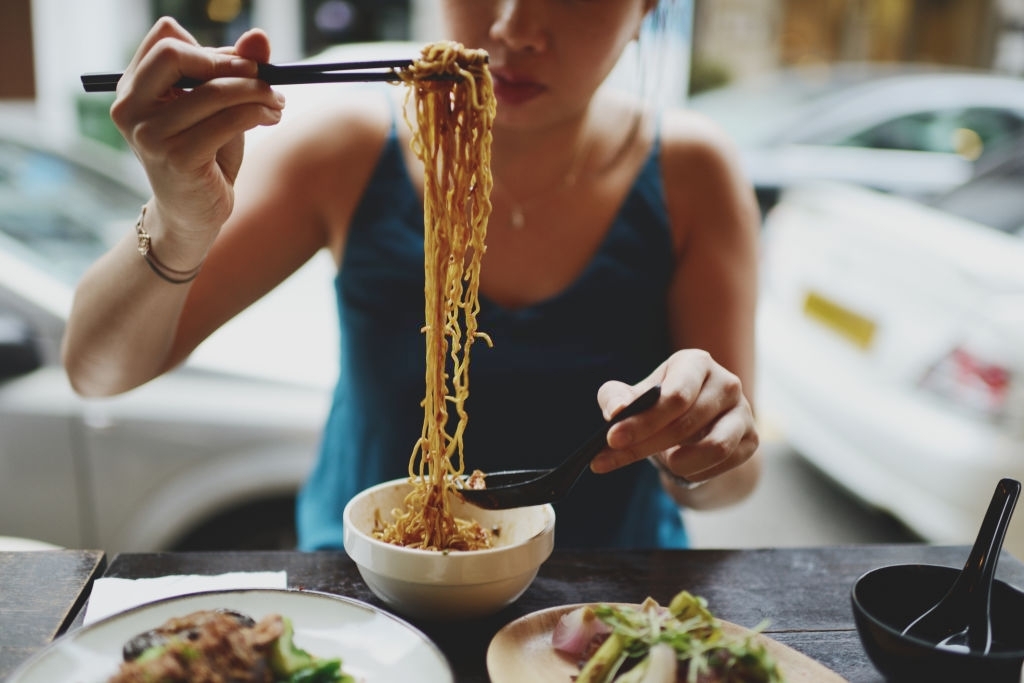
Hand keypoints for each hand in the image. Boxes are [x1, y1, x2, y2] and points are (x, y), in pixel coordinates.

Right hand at [110, 17, 284, 241]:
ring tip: (277, 101)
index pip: (165, 37)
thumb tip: (260, 36)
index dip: (210, 47)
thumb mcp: (217, 107)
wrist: (194, 215)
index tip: (242, 66)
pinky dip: (258, 112)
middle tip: (263, 77)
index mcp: (132, 89)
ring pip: (213, 90)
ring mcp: (151, 134)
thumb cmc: (205, 157)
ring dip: (258, 90)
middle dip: (229, 61)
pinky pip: (228, 120)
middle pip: (174, 52)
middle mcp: (131, 108)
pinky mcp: (177, 157)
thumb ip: (233, 69)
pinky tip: (272, 117)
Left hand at [590, 349, 758, 487]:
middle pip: (686, 422)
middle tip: (613, 458)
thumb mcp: (631, 397)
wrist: (693, 429)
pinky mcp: (751, 438)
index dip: (642, 421)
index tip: (612, 438)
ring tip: (663, 462)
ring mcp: (743, 410)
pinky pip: (725, 463)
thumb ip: (615, 398)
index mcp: (694, 362)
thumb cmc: (658, 407)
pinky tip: (682, 467)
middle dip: (646, 444)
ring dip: (680, 462)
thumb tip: (616, 412)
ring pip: (715, 446)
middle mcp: (725, 381)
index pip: (673, 396)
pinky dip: (698, 472)